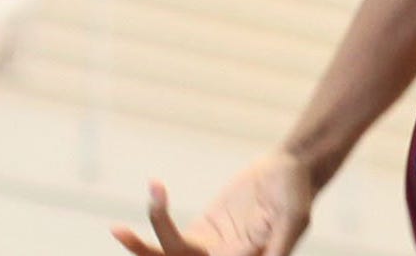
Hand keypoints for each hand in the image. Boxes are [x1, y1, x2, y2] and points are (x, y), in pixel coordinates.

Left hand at [112, 153, 313, 255]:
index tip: (182, 239)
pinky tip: (151, 195)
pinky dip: (156, 220)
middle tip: (124, 234)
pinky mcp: (200, 233)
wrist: (291, 168)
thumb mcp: (294, 218)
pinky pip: (169, 236)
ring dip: (141, 248)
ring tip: (118, 230)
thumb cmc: (297, 192)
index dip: (186, 253)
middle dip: (149, 254)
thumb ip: (280, 245)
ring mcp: (208, 251)